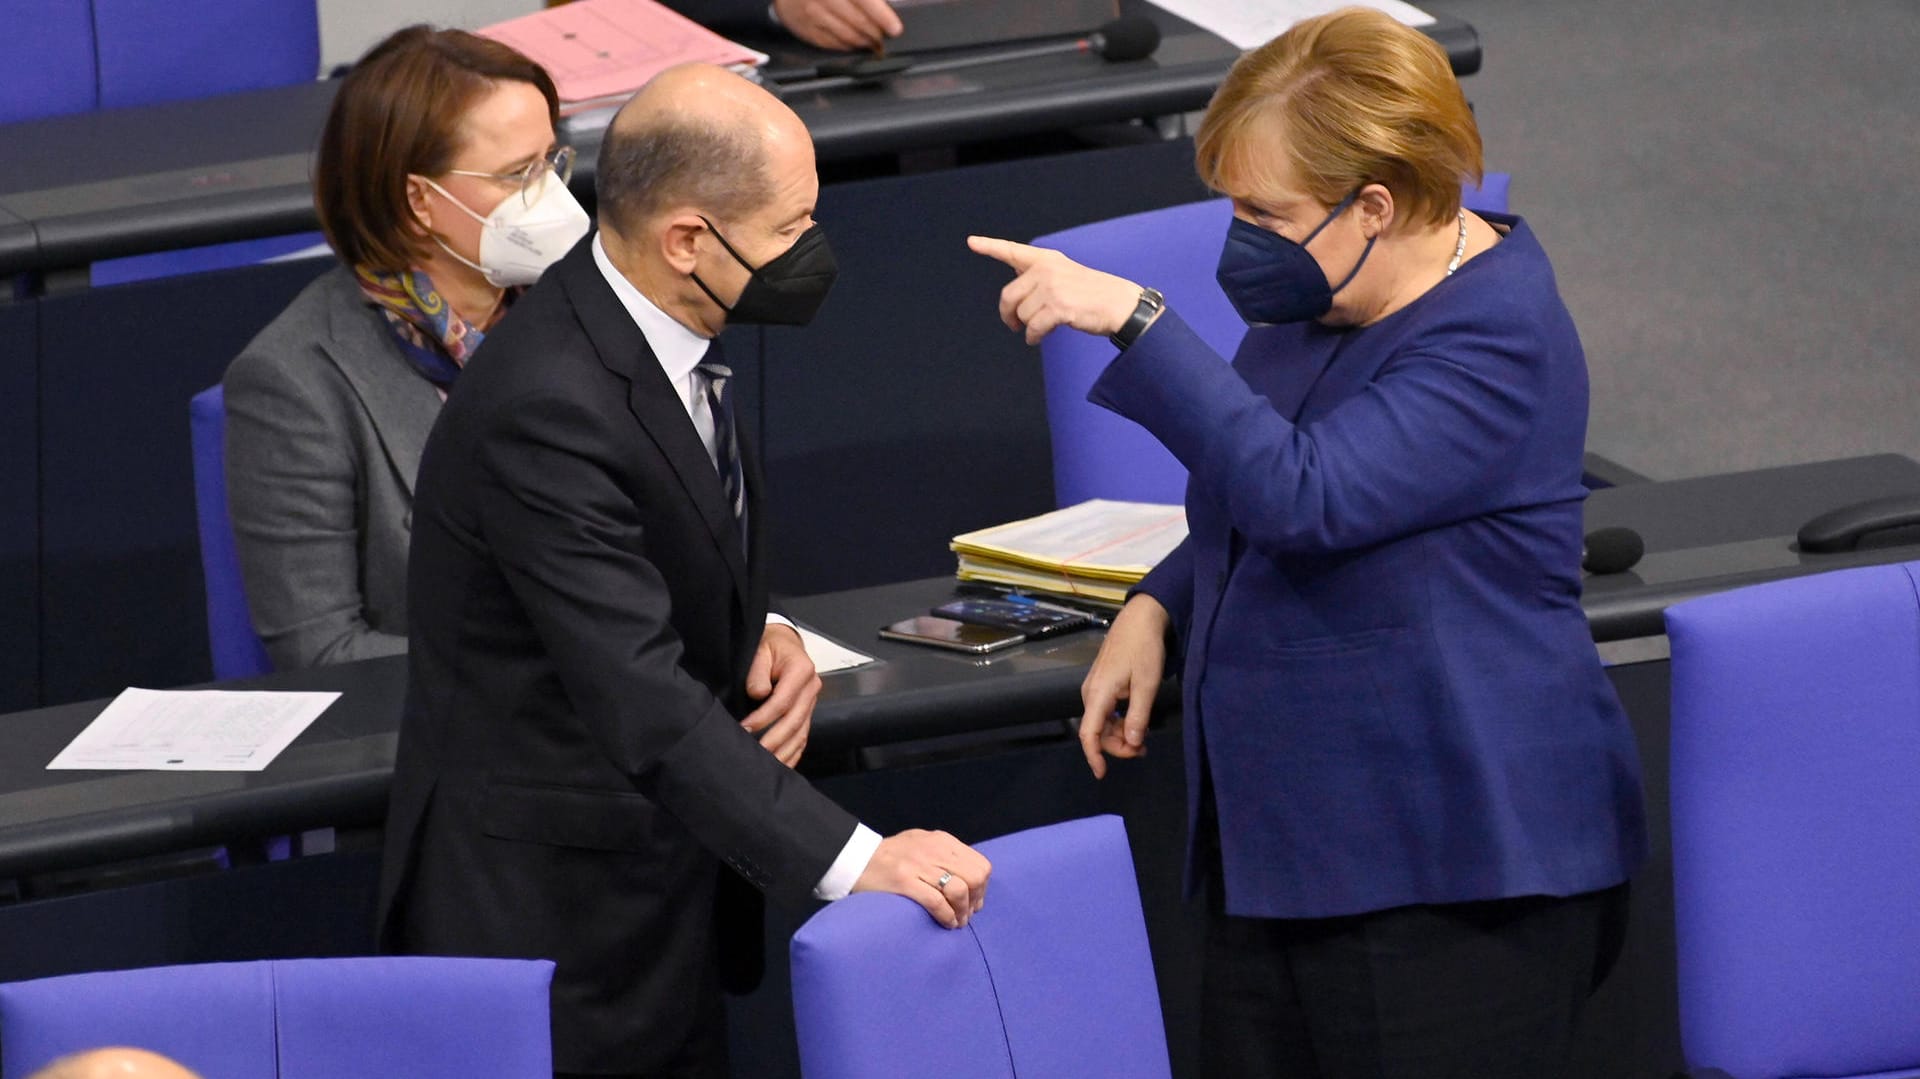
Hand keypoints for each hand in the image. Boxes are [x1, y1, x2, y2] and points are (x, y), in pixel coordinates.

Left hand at [741, 623, 819, 767]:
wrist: (783, 644)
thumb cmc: (770, 646)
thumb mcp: (760, 649)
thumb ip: (758, 671)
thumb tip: (759, 694)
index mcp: (802, 670)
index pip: (783, 701)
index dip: (763, 718)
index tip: (745, 729)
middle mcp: (811, 688)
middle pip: (795, 721)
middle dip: (774, 741)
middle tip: (756, 755)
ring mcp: (812, 702)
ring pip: (801, 733)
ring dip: (784, 752)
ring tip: (767, 766)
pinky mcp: (807, 713)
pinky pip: (803, 736)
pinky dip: (793, 753)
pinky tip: (782, 765)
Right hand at [774, 0, 903, 50]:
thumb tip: (884, 7)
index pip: (863, 0)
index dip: (882, 16)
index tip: (894, 28)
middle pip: (857, 21)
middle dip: (876, 32)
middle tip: (885, 35)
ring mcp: (812, 14)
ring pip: (847, 35)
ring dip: (864, 40)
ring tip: (873, 39)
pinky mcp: (806, 29)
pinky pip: (833, 44)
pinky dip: (847, 45)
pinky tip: (855, 41)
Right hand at [854, 829, 991, 927]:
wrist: (854, 858)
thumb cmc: (890, 856)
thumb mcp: (922, 845)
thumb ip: (945, 857)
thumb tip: (970, 884)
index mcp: (941, 841)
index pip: (980, 864)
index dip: (982, 888)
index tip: (974, 902)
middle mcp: (934, 849)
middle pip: (975, 877)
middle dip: (975, 900)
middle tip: (966, 914)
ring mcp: (919, 865)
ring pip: (959, 890)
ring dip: (962, 911)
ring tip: (956, 921)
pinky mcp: (904, 881)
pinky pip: (937, 902)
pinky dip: (946, 916)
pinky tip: (946, 923)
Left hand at [968, 235, 1146, 345]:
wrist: (1119, 304)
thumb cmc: (1091, 294)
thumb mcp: (1065, 274)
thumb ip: (1038, 276)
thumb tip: (1014, 288)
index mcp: (1047, 259)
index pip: (1013, 251)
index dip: (990, 246)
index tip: (971, 242)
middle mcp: (1047, 269)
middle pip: (1009, 296)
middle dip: (1008, 314)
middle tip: (1012, 325)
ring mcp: (1052, 287)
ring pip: (1022, 315)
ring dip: (1028, 327)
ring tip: (1041, 328)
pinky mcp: (1058, 307)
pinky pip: (1032, 328)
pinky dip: (1033, 337)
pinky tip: (1037, 338)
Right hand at [1078, 594, 1168, 778]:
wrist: (1140, 618)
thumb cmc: (1144, 649)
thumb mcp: (1147, 685)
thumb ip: (1138, 716)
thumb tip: (1132, 743)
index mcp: (1098, 694)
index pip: (1088, 733)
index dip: (1094, 756)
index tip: (1102, 773)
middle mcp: (1090, 692)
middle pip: (1097, 731)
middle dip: (1117, 745)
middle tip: (1143, 750)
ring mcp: (1095, 687)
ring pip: (1102, 722)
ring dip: (1120, 734)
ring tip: (1144, 738)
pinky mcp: (1102, 683)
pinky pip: (1106, 711)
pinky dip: (1119, 721)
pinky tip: (1136, 722)